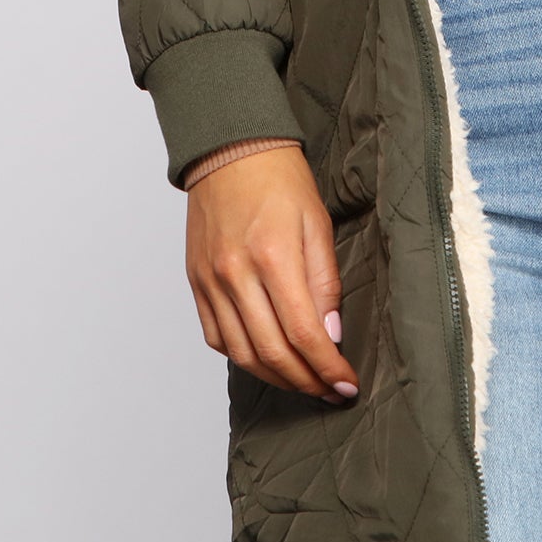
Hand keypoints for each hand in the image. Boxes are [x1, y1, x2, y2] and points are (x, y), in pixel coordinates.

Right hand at [184, 145, 358, 402]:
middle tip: (330, 391)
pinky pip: (216, 338)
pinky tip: (266, 359)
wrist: (230, 150)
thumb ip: (325, 282)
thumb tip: (331, 335)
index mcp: (272, 256)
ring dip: (276, 378)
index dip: (328, 368)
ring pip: (242, 354)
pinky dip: (243, 358)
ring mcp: (210, 282)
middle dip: (306, 382)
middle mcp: (235, 274)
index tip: (346, 385)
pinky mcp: (196, 284)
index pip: (303, 333)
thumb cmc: (279, 179)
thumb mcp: (318, 223)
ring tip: (304, 382)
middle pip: (272, 353)